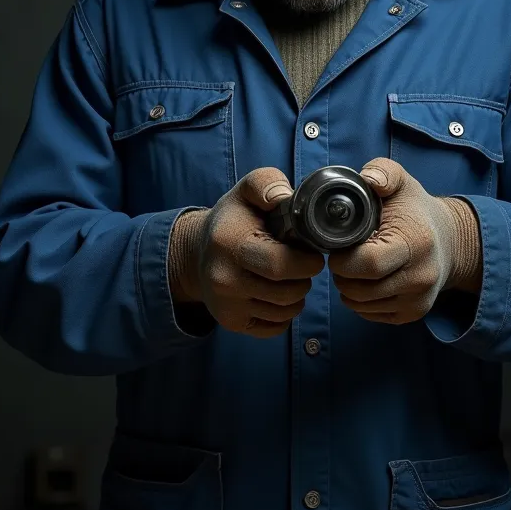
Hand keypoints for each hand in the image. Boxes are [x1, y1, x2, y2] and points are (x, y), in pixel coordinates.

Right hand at [173, 168, 324, 338]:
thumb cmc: (233, 219)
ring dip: (298, 294)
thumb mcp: (246, 191)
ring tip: (290, 276)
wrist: (198, 253)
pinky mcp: (232, 323)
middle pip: (288, 291)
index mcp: (228, 243)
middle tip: (303, 263)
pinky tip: (278, 292)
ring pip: (286, 310)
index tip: (312, 252)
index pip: (280, 264)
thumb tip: (284, 198)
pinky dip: (285, 312)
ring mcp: (226, 306)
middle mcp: (223, 279)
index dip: (306, 261)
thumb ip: (267, 183)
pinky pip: (276, 327)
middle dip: (305, 277)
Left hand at [328, 157, 480, 324]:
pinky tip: (365, 281)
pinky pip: (370, 314)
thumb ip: (383, 172)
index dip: (344, 258)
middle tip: (343, 256)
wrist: (449, 241)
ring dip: (348, 288)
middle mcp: (421, 277)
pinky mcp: (413, 314)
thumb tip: (368, 180)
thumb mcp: (402, 182)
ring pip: (361, 305)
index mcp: (416, 244)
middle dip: (341, 274)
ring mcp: (418, 300)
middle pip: (360, 289)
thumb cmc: (416, 210)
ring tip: (354, 267)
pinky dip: (359, 301)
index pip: (368, 264)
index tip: (339, 247)